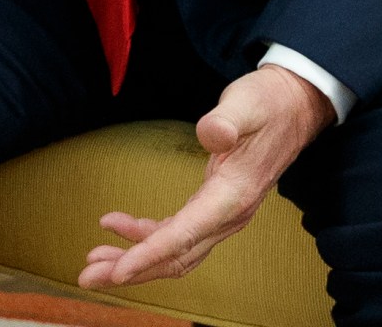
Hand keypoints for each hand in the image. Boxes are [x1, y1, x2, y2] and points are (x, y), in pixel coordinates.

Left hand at [77, 65, 336, 288]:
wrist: (294, 108)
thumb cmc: (267, 104)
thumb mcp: (247, 103)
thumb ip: (227, 120)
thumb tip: (212, 132)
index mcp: (232, 196)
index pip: (184, 235)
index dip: (149, 255)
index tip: (118, 271)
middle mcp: (228, 215)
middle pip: (176, 256)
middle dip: (132, 269)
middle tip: (88, 277)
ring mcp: (222, 216)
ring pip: (175, 252)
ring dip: (135, 259)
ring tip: (94, 260)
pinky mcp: (214, 208)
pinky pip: (178, 234)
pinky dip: (147, 237)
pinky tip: (118, 228)